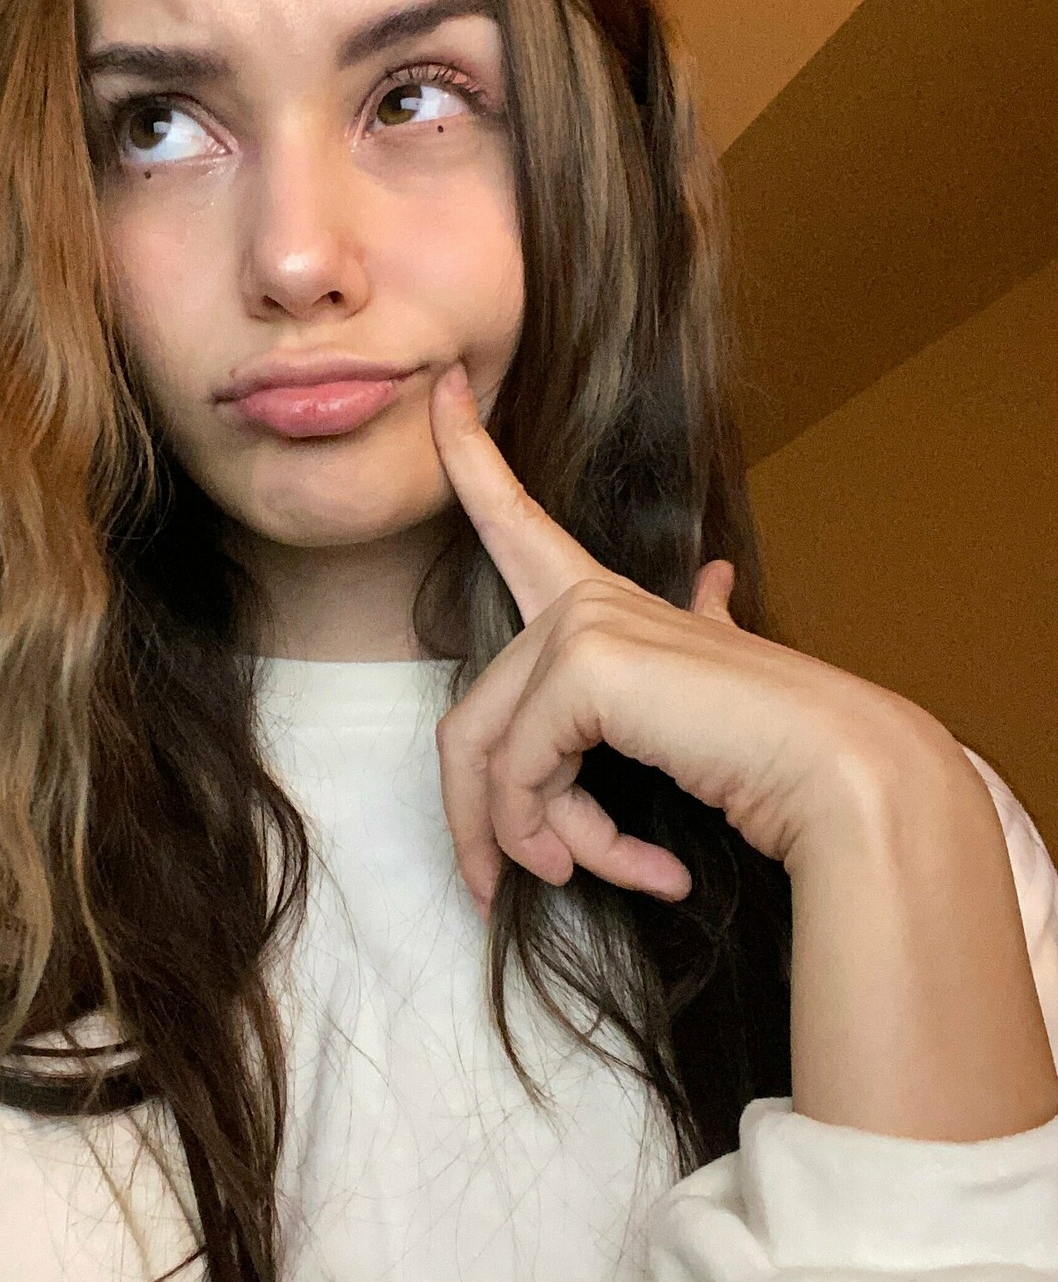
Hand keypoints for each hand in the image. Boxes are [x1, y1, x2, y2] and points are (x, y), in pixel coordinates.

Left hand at [427, 359, 916, 914]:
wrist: (843, 779)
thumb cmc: (773, 753)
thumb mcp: (706, 692)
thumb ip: (694, 632)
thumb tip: (717, 578)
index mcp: (605, 602)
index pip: (516, 518)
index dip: (469, 453)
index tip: (437, 390)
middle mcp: (584, 602)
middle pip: (470, 722)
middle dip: (478, 820)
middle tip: (495, 891)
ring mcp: (582, 627)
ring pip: (488, 759)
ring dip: (530, 843)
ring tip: (586, 881)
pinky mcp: (584, 667)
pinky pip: (522, 778)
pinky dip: (560, 842)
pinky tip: (647, 871)